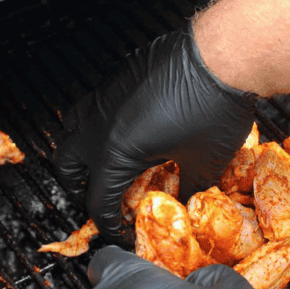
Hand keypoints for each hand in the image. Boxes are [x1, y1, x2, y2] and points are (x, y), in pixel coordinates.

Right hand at [52, 25, 257, 240]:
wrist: (223, 55)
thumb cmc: (214, 107)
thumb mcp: (205, 163)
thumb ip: (190, 188)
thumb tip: (188, 201)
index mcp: (115, 152)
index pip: (97, 201)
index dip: (109, 225)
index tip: (120, 233)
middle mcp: (99, 124)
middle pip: (66, 166)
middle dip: (78, 188)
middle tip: (101, 200)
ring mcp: (105, 97)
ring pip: (70, 130)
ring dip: (80, 153)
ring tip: (101, 166)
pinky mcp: (118, 78)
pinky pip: (93, 106)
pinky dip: (98, 124)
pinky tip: (126, 131)